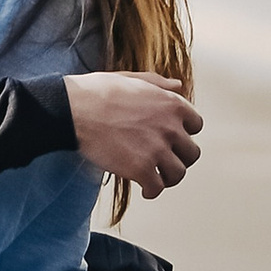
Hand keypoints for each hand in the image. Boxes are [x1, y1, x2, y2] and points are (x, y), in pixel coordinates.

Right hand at [66, 72, 203, 197]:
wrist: (74, 110)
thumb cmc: (98, 92)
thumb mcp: (132, 79)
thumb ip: (159, 84)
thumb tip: (179, 85)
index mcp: (172, 104)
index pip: (196, 125)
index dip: (183, 133)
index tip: (172, 139)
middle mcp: (171, 127)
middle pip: (191, 153)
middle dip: (179, 158)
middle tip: (166, 161)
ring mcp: (157, 149)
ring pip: (178, 173)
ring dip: (168, 177)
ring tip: (156, 177)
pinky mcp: (141, 169)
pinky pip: (157, 188)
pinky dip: (152, 191)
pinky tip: (145, 190)